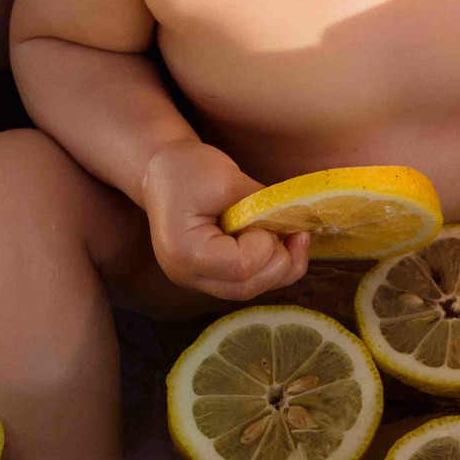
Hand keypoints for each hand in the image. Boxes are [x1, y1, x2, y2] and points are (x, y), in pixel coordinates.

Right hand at [141, 140, 309, 300]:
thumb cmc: (188, 169)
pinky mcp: (211, 277)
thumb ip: (261, 205)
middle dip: (280, 260)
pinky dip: (271, 266)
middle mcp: (187, 275)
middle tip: (293, 230)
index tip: (264, 215)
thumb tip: (297, 221)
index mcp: (183, 250)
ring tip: (293, 236)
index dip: (265, 244)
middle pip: (247, 287)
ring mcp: (198, 280)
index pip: (241, 266)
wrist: (162, 173)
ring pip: (251, 289)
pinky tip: (280, 243)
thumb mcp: (227, 178)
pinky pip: (247, 282)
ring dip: (281, 266)